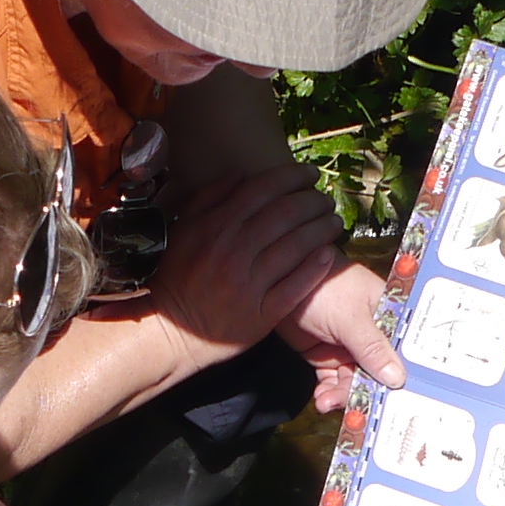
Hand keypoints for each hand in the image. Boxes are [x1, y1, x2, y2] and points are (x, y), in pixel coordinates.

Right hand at [148, 160, 354, 371]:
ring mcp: (249, 283)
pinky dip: (316, 269)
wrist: (169, 332)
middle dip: (313, 201)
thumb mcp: (183, 230)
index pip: (263, 190)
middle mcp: (234, 251)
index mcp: (216, 226)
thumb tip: (241, 173)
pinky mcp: (261, 314)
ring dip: (321, 230)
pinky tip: (328, 255)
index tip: (310, 174)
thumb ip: (209, 198)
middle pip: (285, 214)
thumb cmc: (178, 277)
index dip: (292, 176)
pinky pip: (296, 287)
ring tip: (334, 222)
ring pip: (296, 247)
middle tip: (326, 199)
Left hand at [281, 257, 404, 412]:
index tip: (403, 399)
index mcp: (389, 316)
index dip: (406, 374)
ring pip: (356, 379)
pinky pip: (334, 381)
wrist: (278, 280)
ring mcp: (349, 346)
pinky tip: (322, 400)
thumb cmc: (322, 285)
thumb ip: (372, 348)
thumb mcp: (350, 317)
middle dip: (370, 391)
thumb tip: (398, 378)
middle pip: (381, 371)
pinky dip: (329, 393)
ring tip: (328, 403)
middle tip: (360, 410)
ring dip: (344, 395)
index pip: (405, 350)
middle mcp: (373, 334)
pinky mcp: (327, 356)